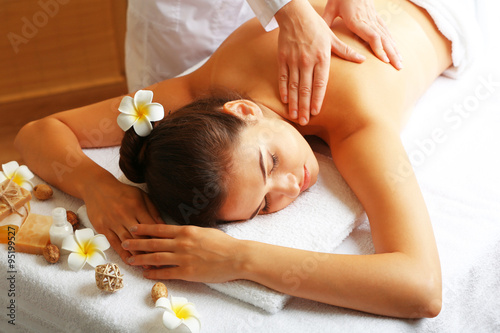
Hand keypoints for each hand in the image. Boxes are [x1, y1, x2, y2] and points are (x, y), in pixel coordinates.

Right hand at [83, 178, 161, 261]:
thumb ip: (153, 211)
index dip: (160, 239)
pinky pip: (114, 243)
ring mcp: (112, 222)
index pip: (151, 227)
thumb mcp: (141, 196)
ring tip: (147, 267)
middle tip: (160, 264)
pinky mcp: (102, 228)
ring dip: (138, 256)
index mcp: (137, 206)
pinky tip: (130, 261)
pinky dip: (122, 253)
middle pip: (140, 237)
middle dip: (150, 251)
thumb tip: (164, 226)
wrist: (97, 187)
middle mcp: (125, 215)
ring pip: (127, 242)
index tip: (168, 250)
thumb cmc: (123, 192)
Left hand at [122, 224, 243, 282]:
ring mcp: (183, 258)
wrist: (236, 257)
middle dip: (137, 243)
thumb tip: (180, 232)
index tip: (133, 228)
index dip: (144, 229)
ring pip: (156, 258)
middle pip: (153, 243)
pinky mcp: (187, 272)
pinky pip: (166, 273)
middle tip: (124, 243)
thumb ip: (190, 232)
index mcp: (186, 231)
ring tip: (130, 259)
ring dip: (141, 259)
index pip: (160, 229)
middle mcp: (181, 243)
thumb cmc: (224, 243)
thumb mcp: (205, 231)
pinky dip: (154, 274)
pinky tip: (146, 274)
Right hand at [276, 0, 365, 125]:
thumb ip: (346, 51)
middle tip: (304, 121)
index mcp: (321, 58)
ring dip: (294, 102)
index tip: (316, 112)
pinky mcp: (283, 58)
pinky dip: (284, 89)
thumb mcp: (332, 38)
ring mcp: (293, 61)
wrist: (295, 14)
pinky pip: (283, 77)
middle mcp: (306, 61)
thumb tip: (362, 59)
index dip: (318, 99)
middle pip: (306, 89)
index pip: (320, 83)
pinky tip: (285, 101)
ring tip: (294, 116)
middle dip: (305, 106)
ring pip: (293, 86)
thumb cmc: (315, 26)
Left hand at [322, 0, 401, 68]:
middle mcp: (368, 20)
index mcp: (357, 20)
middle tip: (399, 67)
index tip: (384, 60)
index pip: (372, 36)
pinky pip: (386, 30)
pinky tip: (397, 50)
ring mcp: (373, 18)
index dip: (379, 48)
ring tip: (401, 63)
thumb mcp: (331, 7)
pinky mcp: (375, 16)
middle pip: (383, 38)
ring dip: (395, 49)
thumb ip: (326, 21)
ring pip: (387, 35)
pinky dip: (392, 41)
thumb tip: (317, 36)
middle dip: (392, 54)